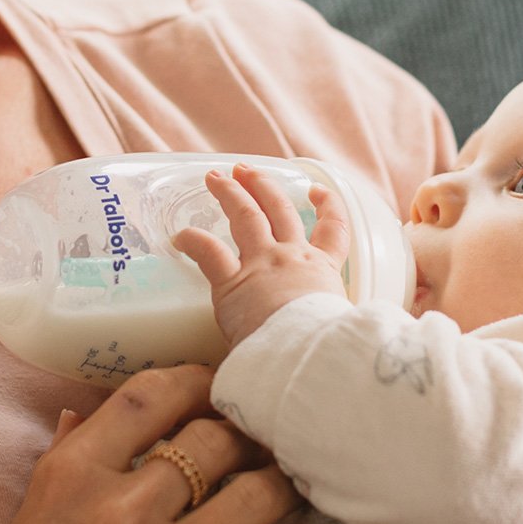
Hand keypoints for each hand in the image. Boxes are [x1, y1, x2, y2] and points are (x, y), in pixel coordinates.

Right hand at [0, 365, 317, 523]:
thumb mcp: (28, 517)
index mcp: (72, 474)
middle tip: (264, 452)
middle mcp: (120, 511)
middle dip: (249, 438)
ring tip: (284, 501)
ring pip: (262, 494)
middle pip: (220, 436)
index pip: (155, 393)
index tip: (219, 394)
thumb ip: (66, 458)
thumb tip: (84, 409)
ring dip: (281, 492)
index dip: (200, 383)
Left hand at [173, 165, 349, 348]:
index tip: (316, 191)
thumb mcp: (342, 326)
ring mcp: (262, 264)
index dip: (327, 205)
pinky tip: (180, 236)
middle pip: (278, 210)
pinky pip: (209, 252)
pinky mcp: (233, 282)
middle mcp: (292, 257)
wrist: (309, 353)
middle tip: (246, 170)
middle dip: (262, 186)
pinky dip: (193, 240)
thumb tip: (342, 338)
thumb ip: (336, 320)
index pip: (332, 229)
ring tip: (216, 178)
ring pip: (246, 217)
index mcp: (323, 270)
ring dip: (231, 194)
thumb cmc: (329, 348)